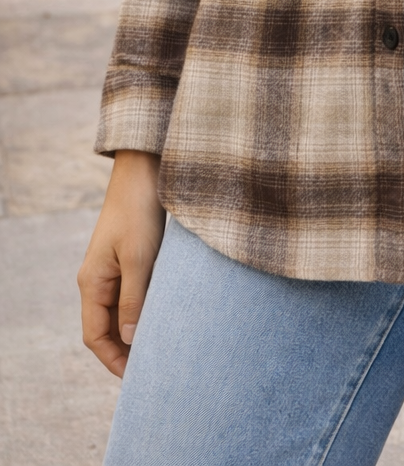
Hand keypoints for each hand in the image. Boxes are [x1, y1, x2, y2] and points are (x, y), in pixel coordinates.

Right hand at [78, 150, 164, 377]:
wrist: (145, 170)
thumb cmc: (140, 210)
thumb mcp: (139, 257)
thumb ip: (134, 299)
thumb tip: (130, 338)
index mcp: (92, 283)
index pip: (95, 336)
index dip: (113, 360)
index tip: (136, 378)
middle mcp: (98, 279)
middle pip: (106, 328)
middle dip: (125, 350)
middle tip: (154, 368)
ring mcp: (113, 268)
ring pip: (121, 311)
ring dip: (136, 329)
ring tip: (162, 348)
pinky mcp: (130, 257)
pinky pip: (133, 293)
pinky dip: (145, 309)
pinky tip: (165, 315)